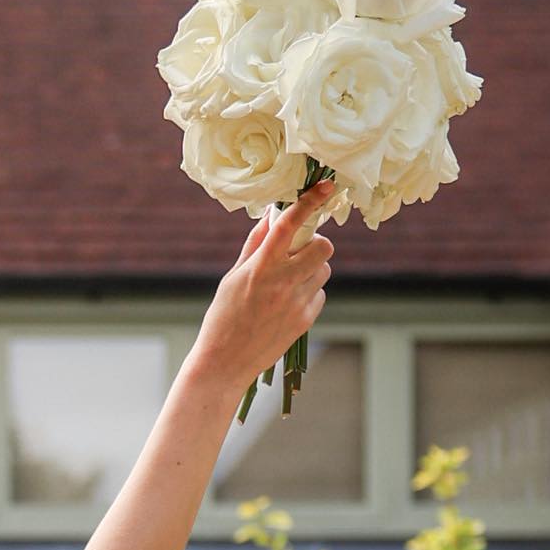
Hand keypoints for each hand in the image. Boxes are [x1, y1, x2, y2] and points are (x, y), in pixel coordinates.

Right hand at [191, 181, 334, 393]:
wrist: (225, 362)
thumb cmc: (223, 317)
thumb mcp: (233, 277)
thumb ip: (256, 246)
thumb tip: (272, 217)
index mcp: (260, 267)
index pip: (289, 225)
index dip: (310, 202)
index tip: (326, 187)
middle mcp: (282, 282)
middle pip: (323, 246)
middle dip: (315, 243)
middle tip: (298, 252)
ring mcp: (297, 302)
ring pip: (324, 270)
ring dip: (311, 269)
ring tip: (287, 283)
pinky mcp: (305, 320)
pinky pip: (319, 294)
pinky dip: (308, 293)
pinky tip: (286, 305)